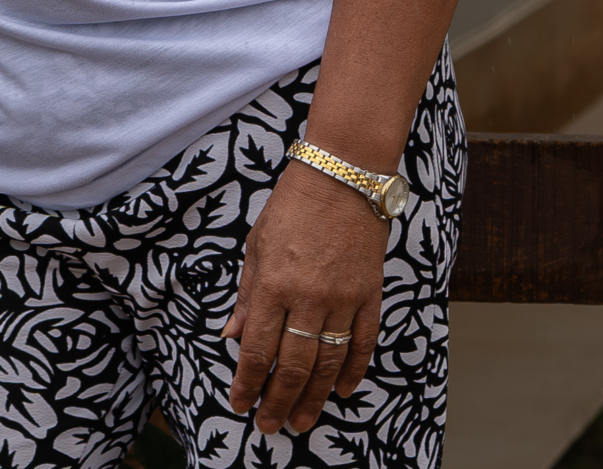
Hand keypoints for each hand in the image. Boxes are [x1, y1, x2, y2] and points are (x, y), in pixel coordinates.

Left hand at [222, 158, 391, 433]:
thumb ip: (247, 295)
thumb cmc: (292, 205)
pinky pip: (362, 342)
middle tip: (271, 426)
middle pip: (291, 365)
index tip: (240, 404)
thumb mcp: (256, 245)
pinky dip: (352, 370)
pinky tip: (341, 390)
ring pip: (326, 362)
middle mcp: (307, 297)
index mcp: (272, 285)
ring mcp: (342, 298)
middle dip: (278, 401)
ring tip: (303, 421)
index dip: (247, 383)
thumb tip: (232, 336)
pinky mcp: (369, 294)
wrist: (343, 176)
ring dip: (313, 396)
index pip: (257, 349)